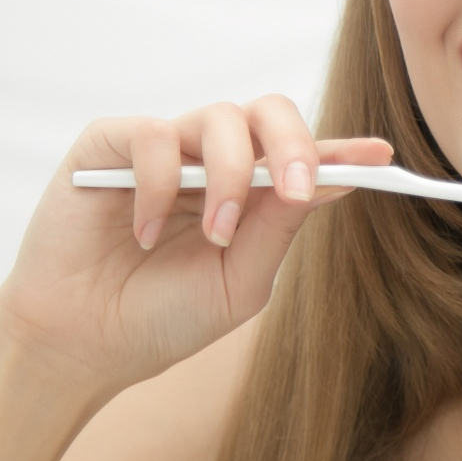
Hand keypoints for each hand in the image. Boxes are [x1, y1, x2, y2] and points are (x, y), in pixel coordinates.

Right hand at [0, 96, 392, 396]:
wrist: (81, 346)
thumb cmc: (158, 320)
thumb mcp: (237, 286)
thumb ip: (276, 233)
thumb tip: (324, 185)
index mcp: (247, 196)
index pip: (300, 158)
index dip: (341, 151)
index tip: (380, 157)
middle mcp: (208, 163)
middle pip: (267, 114)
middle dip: (295, 146)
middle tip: (299, 191)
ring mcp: (160, 150)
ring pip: (217, 118)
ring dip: (231, 176)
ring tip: (216, 234)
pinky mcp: (108, 146)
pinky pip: (151, 135)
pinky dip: (159, 184)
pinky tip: (147, 232)